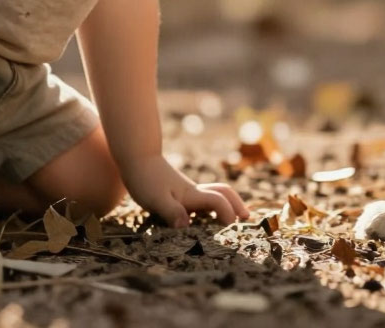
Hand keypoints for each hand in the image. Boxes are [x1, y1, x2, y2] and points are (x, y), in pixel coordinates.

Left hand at [127, 155, 249, 227]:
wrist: (137, 158)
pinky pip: (204, 197)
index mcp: (192, 195)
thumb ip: (172, 212)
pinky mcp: (181, 192)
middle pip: (224, 192)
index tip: (232, 227)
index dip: (227, 212)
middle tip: (247, 218)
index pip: (218, 201)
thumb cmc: (145, 179)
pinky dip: (214, 204)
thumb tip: (185, 226)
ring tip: (233, 217)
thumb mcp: (156, 200)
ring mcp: (188, 191)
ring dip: (228, 202)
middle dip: (237, 203)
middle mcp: (194, 192)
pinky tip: (207, 216)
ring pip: (216, 193)